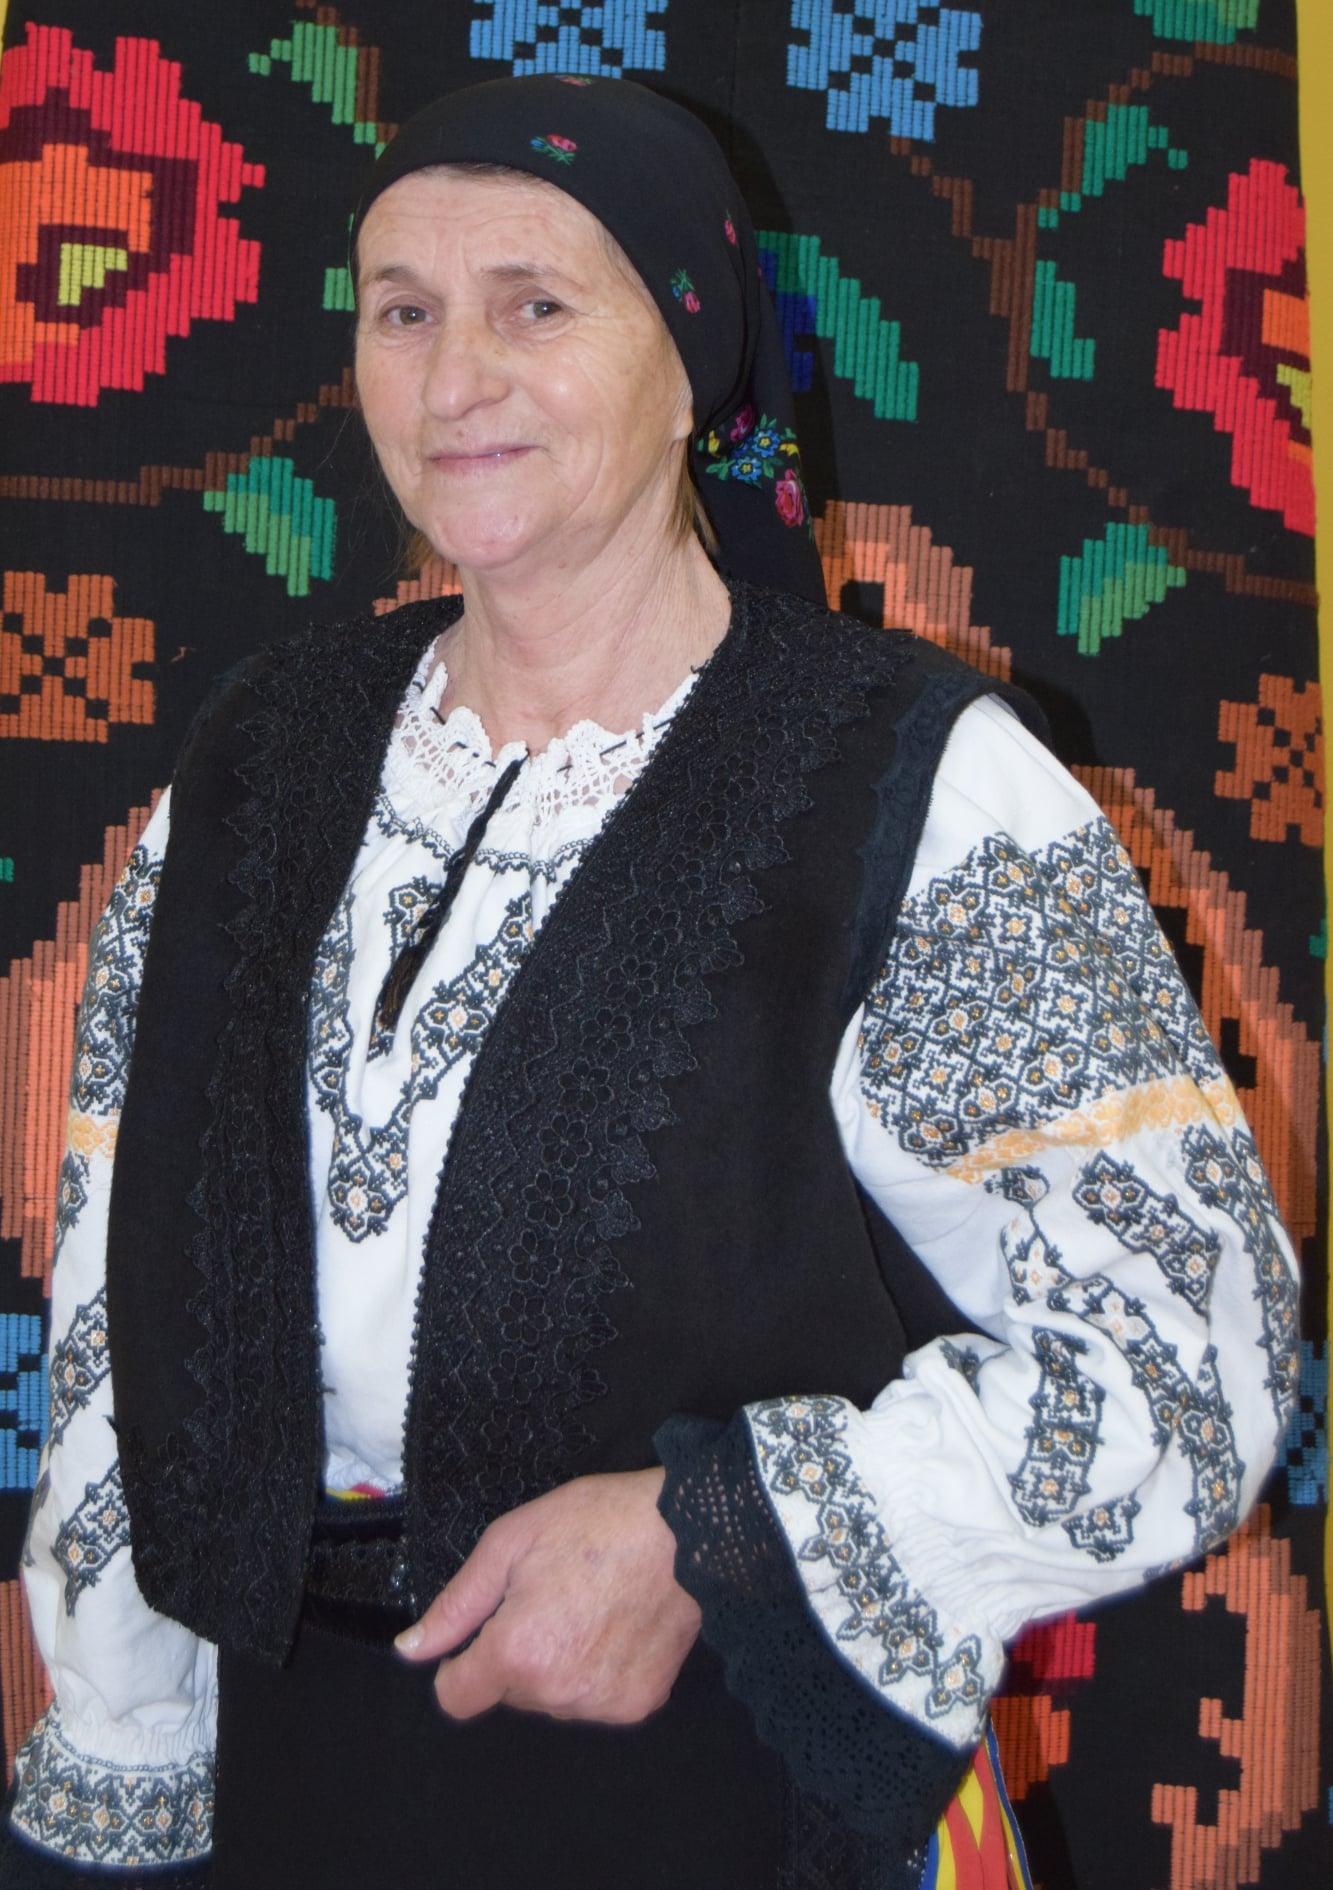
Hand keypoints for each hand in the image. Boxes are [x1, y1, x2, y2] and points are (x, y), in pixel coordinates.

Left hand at [394, 1466, 702, 1725]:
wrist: (689, 1530)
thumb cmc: (598, 1522)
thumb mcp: (511, 1542)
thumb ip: (456, 1605)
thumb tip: (410, 1650)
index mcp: (517, 1652)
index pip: (456, 1698)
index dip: (461, 1664)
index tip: (486, 1630)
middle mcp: (556, 1692)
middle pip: (508, 1693)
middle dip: (516, 1653)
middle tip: (551, 1597)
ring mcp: (601, 1704)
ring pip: (552, 1697)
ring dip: (557, 1666)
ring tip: (588, 1607)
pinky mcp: (638, 1704)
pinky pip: (595, 1699)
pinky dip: (597, 1671)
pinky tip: (616, 1626)